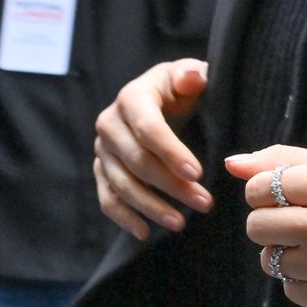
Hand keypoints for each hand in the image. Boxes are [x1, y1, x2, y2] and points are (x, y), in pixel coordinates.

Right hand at [93, 59, 212, 238]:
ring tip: (180, 223)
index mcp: (132, 97)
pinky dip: (123, 217)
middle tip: (205, 203)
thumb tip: (192, 77)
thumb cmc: (180, 89)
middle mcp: (110, 123)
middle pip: (137, 160)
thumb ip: (192, 74)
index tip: (198, 173)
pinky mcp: (102, 170)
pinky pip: (107, 198)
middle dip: (171, 185)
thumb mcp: (189, 75)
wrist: (161, 99)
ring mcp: (103, 150)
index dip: (172, 152)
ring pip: (121, 184)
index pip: (148, 127)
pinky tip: (145, 232)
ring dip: (151, 207)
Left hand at [228, 145, 306, 306]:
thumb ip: (281, 160)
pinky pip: (289, 290)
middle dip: (272, 226)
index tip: (291, 199)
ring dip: (287, 255)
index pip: (256, 189)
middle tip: (303, 225)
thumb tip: (231, 164)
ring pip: (269, 260)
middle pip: (255, 226)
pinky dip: (304, 283)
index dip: (267, 194)